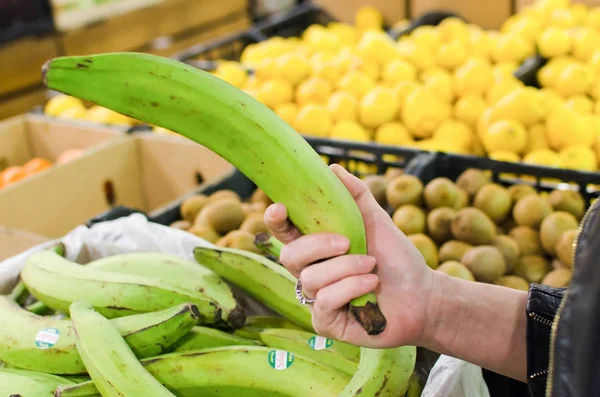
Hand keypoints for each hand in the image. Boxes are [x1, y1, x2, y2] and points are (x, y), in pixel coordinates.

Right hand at [264, 164, 436, 347]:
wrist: (422, 295)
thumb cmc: (397, 259)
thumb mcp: (378, 221)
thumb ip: (356, 195)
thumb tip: (332, 168)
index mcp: (318, 246)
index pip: (286, 233)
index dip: (276, 220)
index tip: (281, 207)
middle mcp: (312, 272)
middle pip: (289, 256)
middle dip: (318, 245)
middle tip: (348, 242)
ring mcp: (317, 299)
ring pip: (310, 279)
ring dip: (346, 268)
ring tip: (371, 267)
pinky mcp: (326, 323)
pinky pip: (324, 303)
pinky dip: (350, 288)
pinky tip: (371, 286)